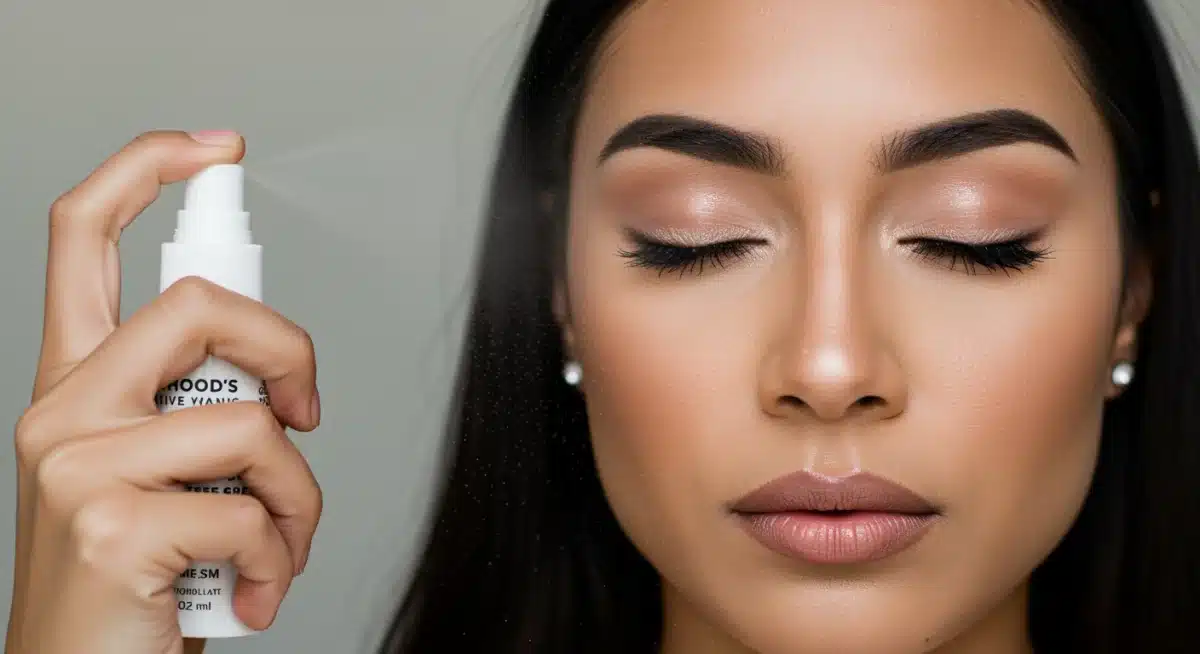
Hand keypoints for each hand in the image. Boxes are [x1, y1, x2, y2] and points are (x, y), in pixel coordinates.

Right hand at [4, 131, 321, 653]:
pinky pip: (256, 510)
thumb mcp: (152, 474)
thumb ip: (191, 411)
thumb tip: (278, 385)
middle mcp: (61, 409)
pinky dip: (285, 556)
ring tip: (277, 543)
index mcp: (74, 384)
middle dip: (290, 348)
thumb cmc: (136, 580)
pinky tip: (255, 590)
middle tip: (305, 412)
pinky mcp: (111, 527)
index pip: (81, 236)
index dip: (145, 169)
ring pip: (253, 423)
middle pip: (201, 303)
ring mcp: (78, 465)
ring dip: (298, 496)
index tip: (213, 149)